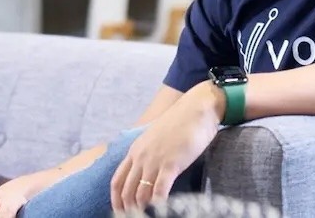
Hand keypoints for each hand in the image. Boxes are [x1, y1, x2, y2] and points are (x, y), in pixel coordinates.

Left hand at [110, 81, 224, 212]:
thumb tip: (149, 168)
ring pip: (141, 194)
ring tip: (148, 217)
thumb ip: (150, 152)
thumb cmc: (181, 122)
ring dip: (143, 210)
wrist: (198, 108)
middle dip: (128, 209)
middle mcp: (141, 157)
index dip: (116, 200)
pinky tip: (161, 211)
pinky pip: (160, 191)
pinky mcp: (171, 164)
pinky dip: (158, 205)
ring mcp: (155, 161)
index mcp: (135, 150)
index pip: (117, 181)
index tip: (120, 211)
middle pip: (127, 191)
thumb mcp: (157, 137)